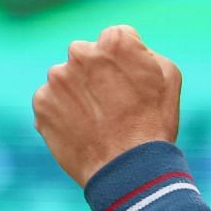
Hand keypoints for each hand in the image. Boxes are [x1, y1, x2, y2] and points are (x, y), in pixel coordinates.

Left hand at [32, 25, 182, 185]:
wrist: (128, 171)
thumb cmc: (154, 124)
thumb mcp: (168, 76)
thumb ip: (143, 50)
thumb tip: (125, 46)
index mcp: (114, 41)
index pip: (114, 39)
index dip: (124, 61)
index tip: (129, 83)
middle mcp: (80, 53)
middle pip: (85, 55)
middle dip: (94, 73)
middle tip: (111, 103)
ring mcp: (57, 78)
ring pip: (65, 78)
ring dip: (76, 92)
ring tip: (96, 121)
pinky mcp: (42, 103)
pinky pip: (51, 101)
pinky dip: (62, 112)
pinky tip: (81, 130)